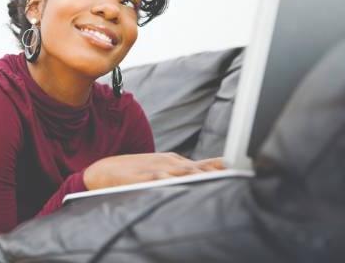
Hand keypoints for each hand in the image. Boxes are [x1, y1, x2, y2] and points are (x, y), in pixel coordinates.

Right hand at [83, 153, 224, 190]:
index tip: (241, 170)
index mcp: (175, 162)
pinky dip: (172, 179)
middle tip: (236, 173)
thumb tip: (206, 177)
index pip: (205, 164)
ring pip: (184, 171)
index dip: (222, 168)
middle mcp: (169, 163)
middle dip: (217, 171)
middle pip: (199, 167)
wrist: (103, 171)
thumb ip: (182, 173)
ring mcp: (157, 169)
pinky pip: (161, 179)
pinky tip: (180, 181)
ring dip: (200, 173)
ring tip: (216, 176)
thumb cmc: (134, 172)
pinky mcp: (144, 178)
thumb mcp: (161, 169)